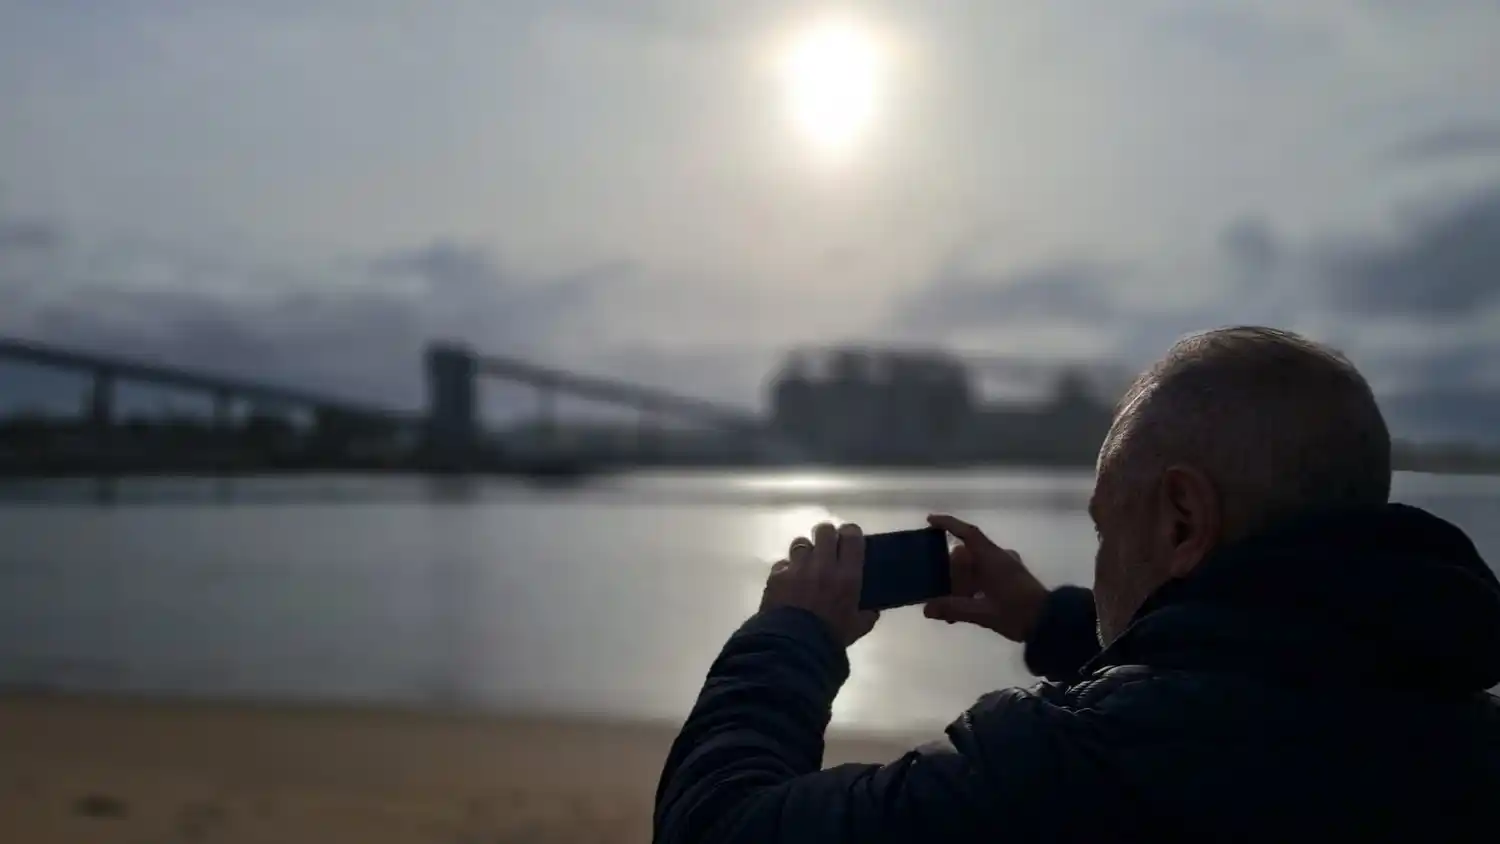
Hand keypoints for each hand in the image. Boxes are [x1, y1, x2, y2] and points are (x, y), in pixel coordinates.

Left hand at [760, 522, 879, 647]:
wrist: (794, 646)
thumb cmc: (830, 637)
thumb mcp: (856, 628)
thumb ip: (866, 616)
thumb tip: (872, 610)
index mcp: (847, 575)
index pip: (852, 536)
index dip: (850, 532)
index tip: (849, 538)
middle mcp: (823, 564)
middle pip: (824, 531)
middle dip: (826, 536)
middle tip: (827, 548)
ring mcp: (798, 567)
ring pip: (801, 542)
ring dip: (805, 551)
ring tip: (805, 565)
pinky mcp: (777, 575)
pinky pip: (783, 563)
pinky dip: (786, 570)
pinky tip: (788, 582)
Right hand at [923, 514, 1047, 643]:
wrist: (1051, 622)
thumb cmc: (1017, 612)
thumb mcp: (983, 613)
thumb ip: (954, 609)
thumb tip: (927, 609)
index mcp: (992, 558)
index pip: (968, 533)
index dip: (949, 524)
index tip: (931, 520)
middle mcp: (1000, 557)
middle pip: (968, 554)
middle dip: (951, 570)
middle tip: (938, 588)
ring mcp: (1009, 567)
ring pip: (977, 566)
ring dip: (963, 581)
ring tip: (951, 604)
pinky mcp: (1014, 578)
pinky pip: (987, 574)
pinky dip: (974, 585)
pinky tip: (969, 604)